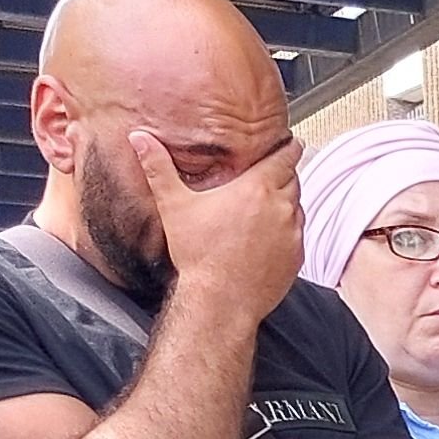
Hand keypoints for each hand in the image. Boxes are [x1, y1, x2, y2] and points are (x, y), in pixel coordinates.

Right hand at [136, 129, 305, 327]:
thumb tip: (140, 138)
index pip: (285, 156)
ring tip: (266, 204)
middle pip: (293, 179)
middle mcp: (281, 207)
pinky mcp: (297, 257)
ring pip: (297, 206)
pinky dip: (288, 229)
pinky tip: (269, 233)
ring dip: (286, 201)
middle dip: (283, 174)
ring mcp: (292, 233)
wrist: (220, 300)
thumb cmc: (198, 255)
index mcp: (257, 188)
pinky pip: (298, 234)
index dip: (288, 147)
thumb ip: (158, 168)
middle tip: (271, 173)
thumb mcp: (174, 205)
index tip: (288, 142)